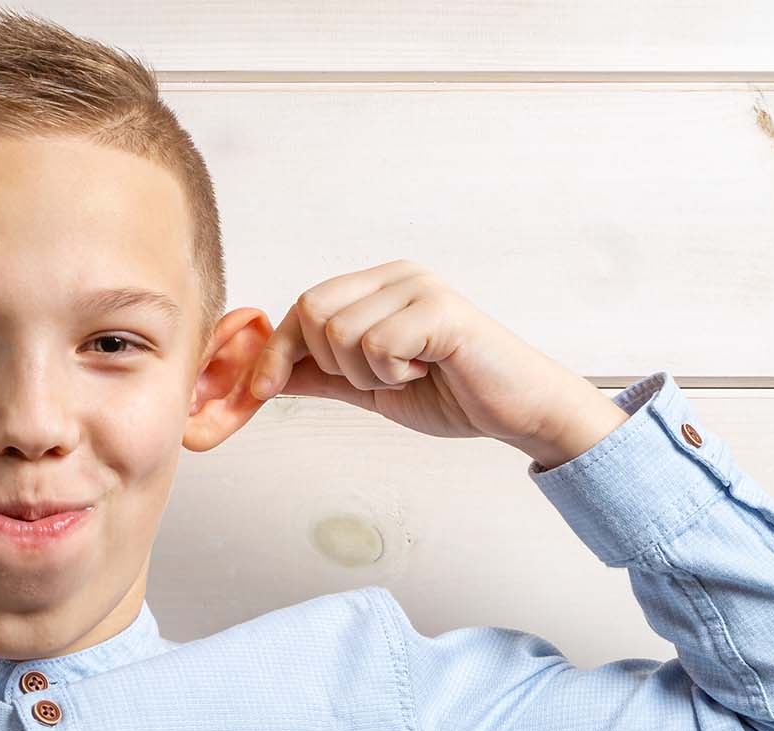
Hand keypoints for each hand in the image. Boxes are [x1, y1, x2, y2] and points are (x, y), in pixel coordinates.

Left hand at [247, 259, 625, 461]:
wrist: (514, 412)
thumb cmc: (451, 393)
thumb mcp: (368, 387)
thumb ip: (319, 375)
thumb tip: (262, 377)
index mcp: (377, 286)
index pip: (301, 307)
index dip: (274, 351)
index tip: (259, 390)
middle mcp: (396, 275)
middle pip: (310, 311)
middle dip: (328, 363)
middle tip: (376, 377)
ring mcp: (419, 287)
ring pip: (339, 333)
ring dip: (365, 374)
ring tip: (409, 373)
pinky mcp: (440, 309)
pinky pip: (377, 345)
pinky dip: (393, 374)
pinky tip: (428, 370)